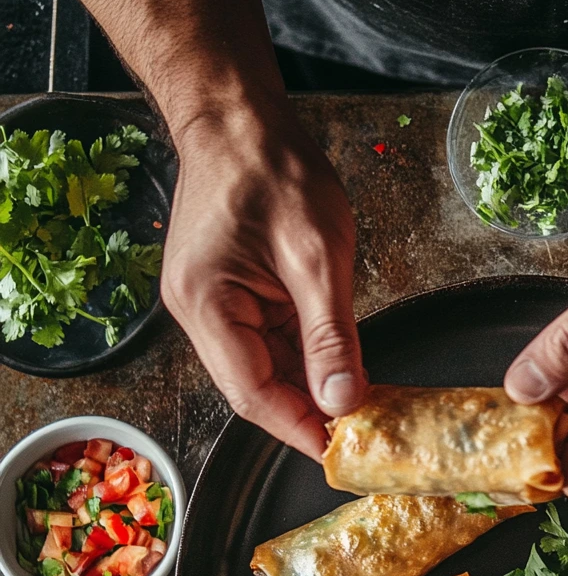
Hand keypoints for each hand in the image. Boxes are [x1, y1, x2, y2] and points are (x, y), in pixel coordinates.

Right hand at [161, 110, 364, 460]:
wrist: (242, 122)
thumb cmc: (274, 170)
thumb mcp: (316, 256)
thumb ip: (330, 335)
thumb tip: (342, 399)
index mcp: (207, 304)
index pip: (252, 393)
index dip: (297, 428)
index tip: (339, 453)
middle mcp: (199, 313)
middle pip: (255, 387)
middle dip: (307, 413)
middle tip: (360, 435)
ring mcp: (212, 306)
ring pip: (265, 368)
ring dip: (309, 388)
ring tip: (359, 407)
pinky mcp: (231, 297)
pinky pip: (269, 343)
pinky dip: (304, 359)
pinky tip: (338, 368)